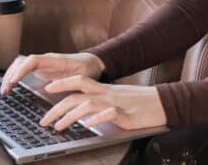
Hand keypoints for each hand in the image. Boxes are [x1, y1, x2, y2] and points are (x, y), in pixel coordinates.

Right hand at [0, 52, 104, 95]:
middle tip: (5, 90)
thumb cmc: (88, 70)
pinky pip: (24, 69)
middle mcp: (45, 60)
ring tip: (4, 90)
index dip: (21, 70)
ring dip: (10, 75)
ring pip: (20, 64)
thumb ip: (68, 81)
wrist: (92, 63)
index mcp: (55, 60)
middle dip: (11, 74)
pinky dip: (15, 76)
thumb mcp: (82, 77)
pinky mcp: (41, 69)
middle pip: (22, 61)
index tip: (13, 81)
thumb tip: (49, 87)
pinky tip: (11, 87)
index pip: (32, 60)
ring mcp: (42, 64)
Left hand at [40, 75, 166, 130]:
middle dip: (57, 107)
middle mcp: (107, 94)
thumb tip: (84, 110)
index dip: (62, 83)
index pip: (78, 82)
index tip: (47, 88)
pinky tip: (87, 126)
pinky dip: (96, 120)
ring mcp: (115, 103)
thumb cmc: (141, 102)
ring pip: (87, 104)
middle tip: (44, 120)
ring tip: (59, 127)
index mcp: (104, 89)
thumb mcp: (118, 99)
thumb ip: (101, 101)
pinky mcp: (126, 114)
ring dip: (70, 116)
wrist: (163, 102)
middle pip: (77, 95)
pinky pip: (108, 114)